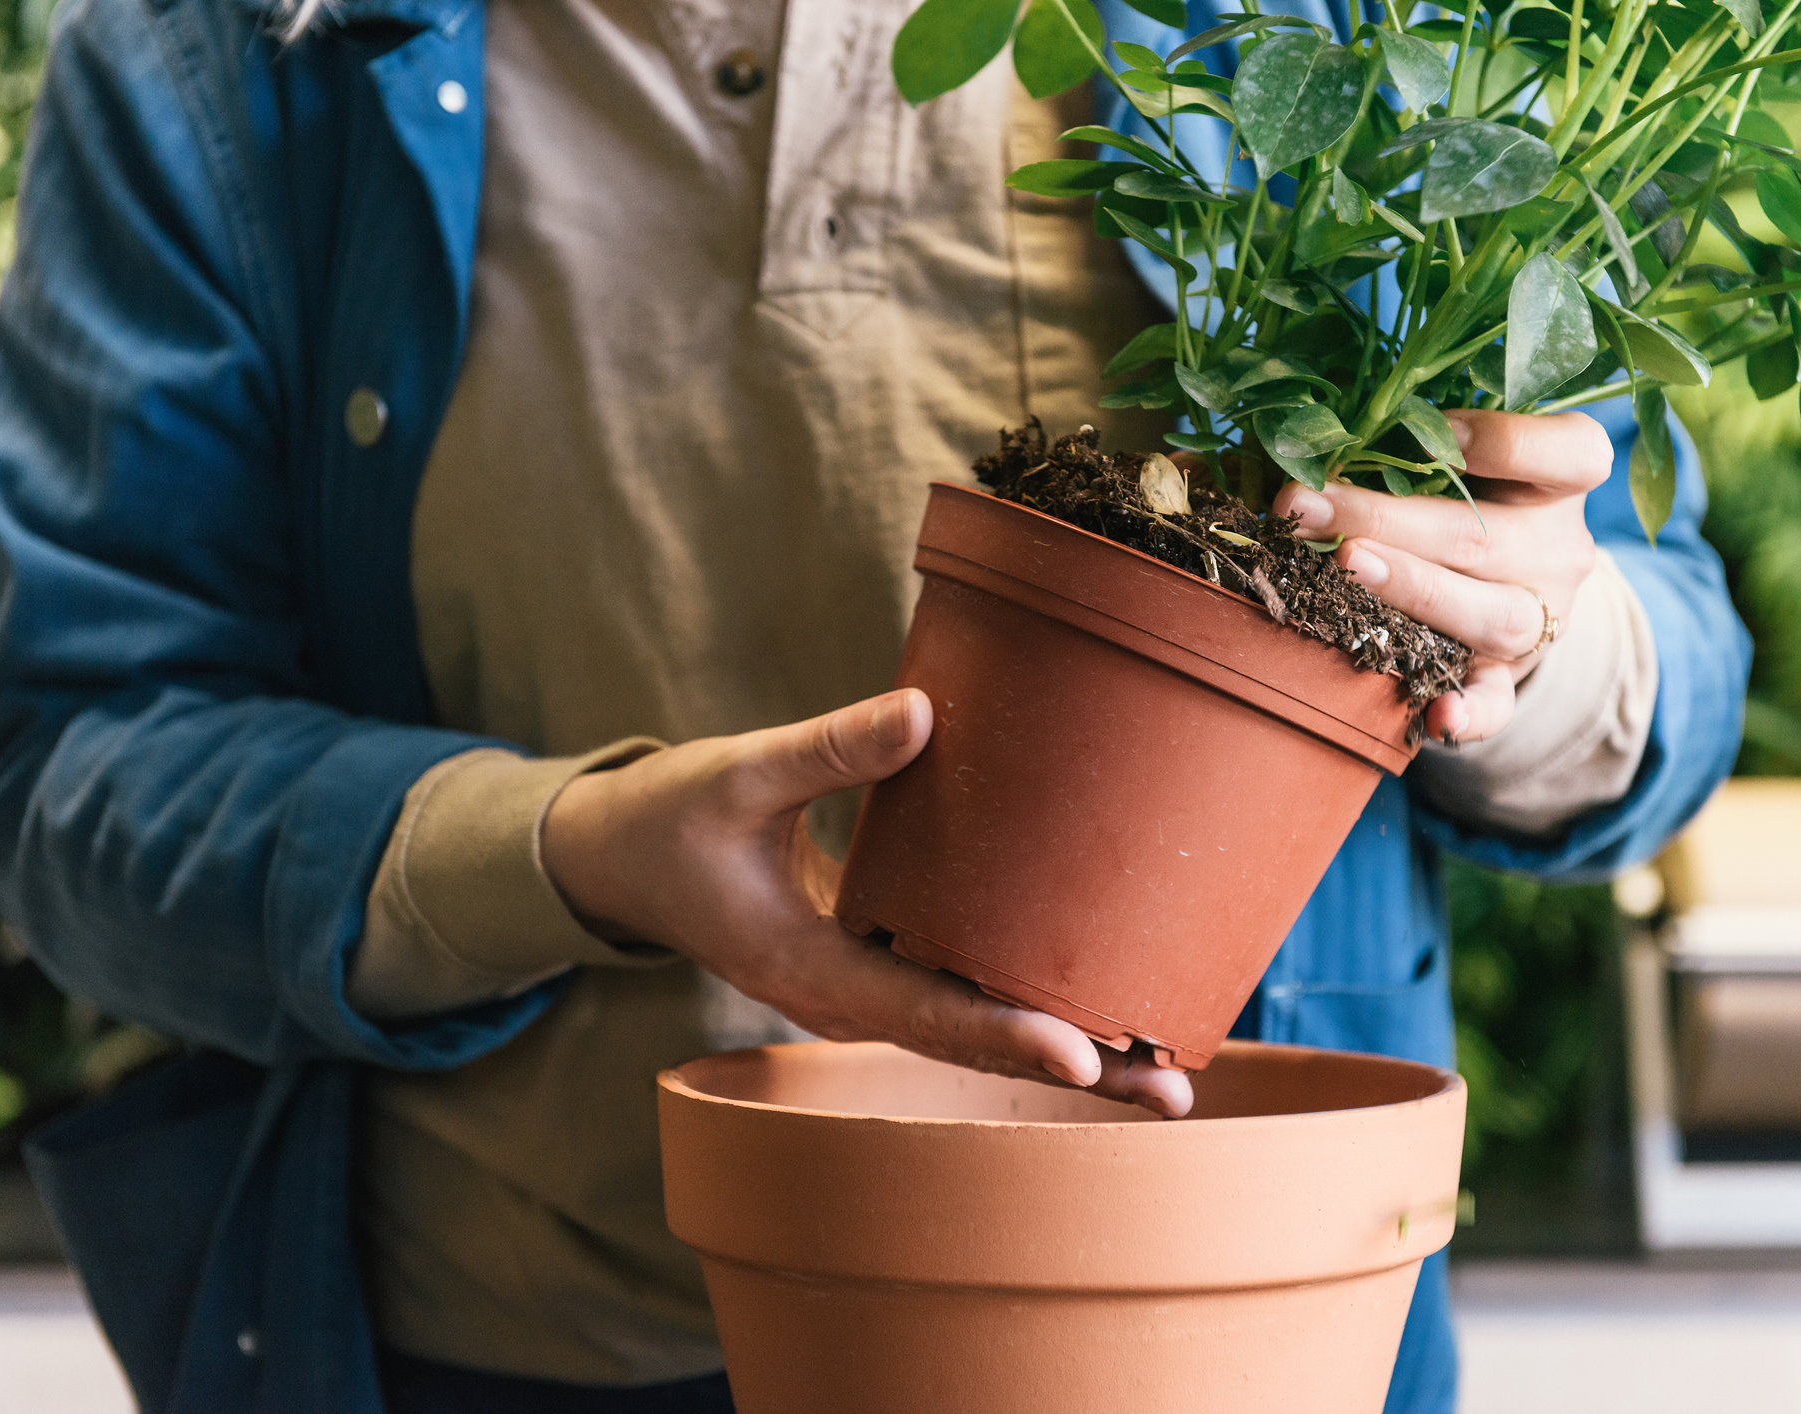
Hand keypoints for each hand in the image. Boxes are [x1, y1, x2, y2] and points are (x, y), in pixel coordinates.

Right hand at [541, 689, 1194, 1116]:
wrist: (626, 856)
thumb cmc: (672, 816)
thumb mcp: (736, 774)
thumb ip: (827, 748)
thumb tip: (923, 712)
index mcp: (809, 970)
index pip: (925, 1014)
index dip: (1005, 1034)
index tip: (1083, 1056)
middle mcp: (849, 999)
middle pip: (974, 1046)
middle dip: (1073, 1071)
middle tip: (1174, 1087)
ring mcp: (867, 990)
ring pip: (977, 1033)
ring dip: (1069, 1051)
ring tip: (1168, 1069)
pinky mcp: (881, 964)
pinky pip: (965, 997)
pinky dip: (1031, 1007)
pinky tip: (1103, 1008)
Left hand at [1274, 410, 1611, 744]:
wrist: (1507, 583)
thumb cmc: (1466, 497)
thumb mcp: (1465, 460)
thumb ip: (1419, 443)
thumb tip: (1326, 429)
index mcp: (1560, 484)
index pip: (1573, 454)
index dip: (1506, 442)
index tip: (1431, 434)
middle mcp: (1561, 550)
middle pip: (1486, 538)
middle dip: (1386, 519)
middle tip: (1309, 506)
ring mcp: (1540, 619)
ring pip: (1491, 614)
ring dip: (1412, 588)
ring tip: (1344, 565)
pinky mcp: (1509, 676)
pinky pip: (1498, 702)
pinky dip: (1471, 715)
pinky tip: (1437, 718)